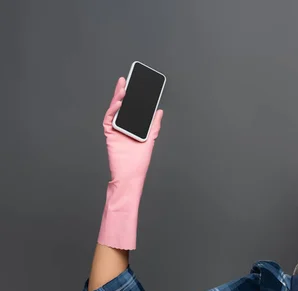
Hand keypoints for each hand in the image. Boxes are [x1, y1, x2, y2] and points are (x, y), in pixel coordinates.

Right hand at [97, 77, 163, 249]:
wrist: (131, 176)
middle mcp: (122, 126)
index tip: (137, 84)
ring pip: (115, 110)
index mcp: (132, 126)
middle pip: (122, 106)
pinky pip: (109, 119)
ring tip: (124, 87)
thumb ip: (154, 125)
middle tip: (127, 79)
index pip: (132, 108)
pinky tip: (120, 102)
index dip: (134, 96)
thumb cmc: (139, 161)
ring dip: (118, 98)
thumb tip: (158, 111)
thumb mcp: (150, 139)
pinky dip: (113, 110)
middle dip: (123, 92)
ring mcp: (115, 129)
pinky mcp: (109, 134)